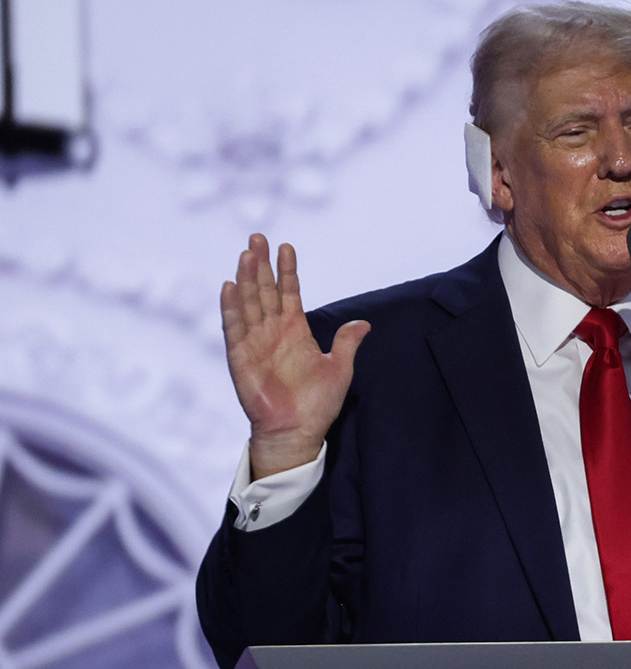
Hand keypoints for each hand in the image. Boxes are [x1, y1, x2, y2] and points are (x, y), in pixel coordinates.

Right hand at [221, 234, 369, 479]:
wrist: (297, 432)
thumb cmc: (316, 404)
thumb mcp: (339, 369)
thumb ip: (346, 343)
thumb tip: (363, 324)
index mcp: (295, 330)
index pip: (289, 292)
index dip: (287, 270)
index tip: (286, 246)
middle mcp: (272, 332)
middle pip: (264, 290)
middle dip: (261, 264)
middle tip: (257, 237)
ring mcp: (255, 342)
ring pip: (249, 303)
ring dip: (247, 278)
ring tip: (246, 253)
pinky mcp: (240, 357)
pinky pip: (234, 328)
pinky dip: (231, 307)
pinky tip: (229, 286)